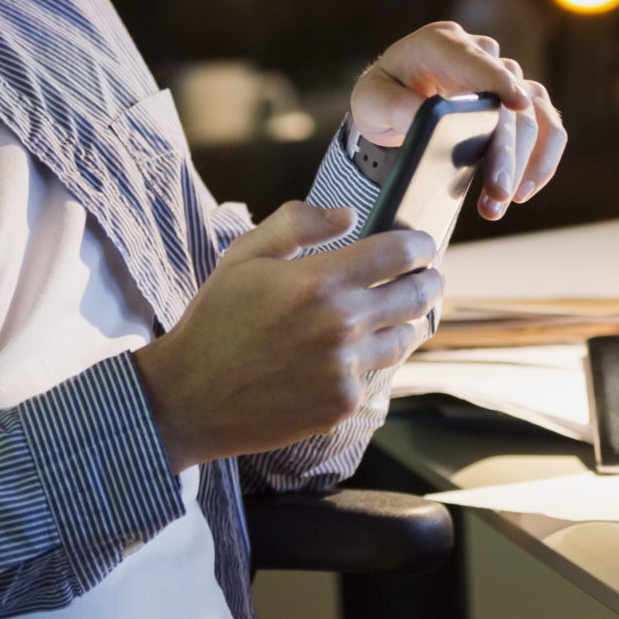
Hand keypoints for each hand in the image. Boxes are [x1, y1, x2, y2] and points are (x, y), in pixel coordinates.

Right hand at [133, 201, 440, 470]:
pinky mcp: (341, 403)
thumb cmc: (216, 320)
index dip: (420, 245)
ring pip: (406, 337)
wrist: (190, 397)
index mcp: (318, 281)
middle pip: (417, 295)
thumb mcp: (244, 255)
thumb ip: (297, 222)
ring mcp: (344, 369)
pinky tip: (351, 352)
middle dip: (429, 280)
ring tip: (393, 314)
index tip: (423, 246)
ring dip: (406, 321)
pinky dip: (372, 359)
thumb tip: (348, 215)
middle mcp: (340, 325)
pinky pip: (377, 373)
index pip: (399, 253)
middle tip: (427, 276)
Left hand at [351, 21, 567, 219]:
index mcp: (442, 44)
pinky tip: (523, 191)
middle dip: (506, 149)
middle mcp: (481, 53)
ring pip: (534, 114)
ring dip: (525, 161)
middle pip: (506, 99)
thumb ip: (393, 106)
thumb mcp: (370, 101)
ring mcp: (505, 76)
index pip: (476, 60)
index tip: (517, 103)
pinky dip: (542, 159)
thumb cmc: (383, 96)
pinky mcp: (521, 101)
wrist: (397, 102)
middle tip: (499, 192)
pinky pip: (548, 126)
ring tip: (504, 201)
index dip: (498, 80)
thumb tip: (422, 118)